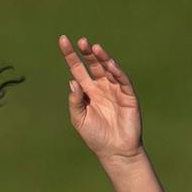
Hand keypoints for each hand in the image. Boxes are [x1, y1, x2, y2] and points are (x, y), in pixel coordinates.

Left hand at [60, 36, 142, 161]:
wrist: (115, 151)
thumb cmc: (95, 136)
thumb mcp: (79, 119)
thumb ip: (75, 101)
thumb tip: (72, 81)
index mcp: (87, 91)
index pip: (77, 69)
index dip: (71, 55)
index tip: (63, 40)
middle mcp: (101, 87)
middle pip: (93, 64)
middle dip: (87, 53)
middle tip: (81, 41)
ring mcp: (115, 89)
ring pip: (108, 69)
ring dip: (102, 58)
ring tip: (94, 48)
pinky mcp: (128, 95)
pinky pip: (122, 80)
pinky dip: (116, 72)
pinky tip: (109, 64)